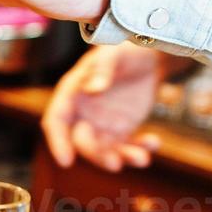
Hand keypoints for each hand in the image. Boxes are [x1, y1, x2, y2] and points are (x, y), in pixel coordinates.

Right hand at [42, 44, 170, 170]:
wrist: (149, 56)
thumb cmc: (125, 50)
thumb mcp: (113, 53)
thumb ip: (102, 70)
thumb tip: (93, 88)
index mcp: (72, 94)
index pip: (57, 121)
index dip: (58, 142)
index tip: (66, 161)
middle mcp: (83, 113)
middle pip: (81, 141)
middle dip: (96, 155)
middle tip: (115, 162)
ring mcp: (102, 124)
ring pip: (105, 150)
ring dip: (121, 157)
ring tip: (141, 158)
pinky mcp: (122, 130)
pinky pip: (128, 146)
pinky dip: (140, 149)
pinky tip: (154, 142)